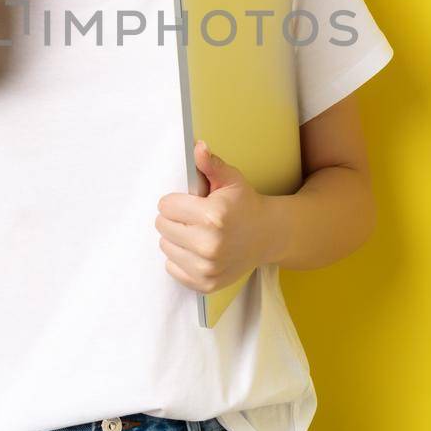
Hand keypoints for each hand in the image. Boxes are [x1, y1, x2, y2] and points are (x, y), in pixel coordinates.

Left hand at [156, 140, 275, 293]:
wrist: (268, 236)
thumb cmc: (245, 205)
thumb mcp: (231, 180)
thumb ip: (210, 164)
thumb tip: (197, 147)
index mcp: (213, 216)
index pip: (165, 206)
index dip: (176, 201)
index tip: (191, 202)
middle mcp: (209, 245)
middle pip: (162, 226)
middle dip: (175, 218)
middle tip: (194, 217)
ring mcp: (208, 267)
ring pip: (165, 247)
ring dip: (176, 238)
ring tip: (197, 232)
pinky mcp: (206, 283)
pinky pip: (172, 267)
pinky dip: (181, 258)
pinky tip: (198, 250)